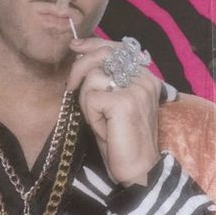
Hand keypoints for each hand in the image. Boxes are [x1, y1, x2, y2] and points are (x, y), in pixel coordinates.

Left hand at [67, 37, 160, 186]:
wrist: (139, 170)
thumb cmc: (122, 139)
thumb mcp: (113, 103)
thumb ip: (105, 79)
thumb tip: (80, 54)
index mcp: (145, 77)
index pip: (116, 47)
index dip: (93, 44)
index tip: (75, 46)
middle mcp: (144, 79)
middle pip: (102, 55)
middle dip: (79, 68)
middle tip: (70, 86)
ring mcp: (136, 89)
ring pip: (93, 77)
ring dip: (87, 101)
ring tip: (100, 120)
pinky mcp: (124, 102)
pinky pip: (91, 98)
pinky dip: (91, 115)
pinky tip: (103, 128)